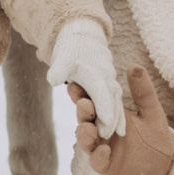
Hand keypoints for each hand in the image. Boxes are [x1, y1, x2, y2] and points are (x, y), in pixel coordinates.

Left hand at [43, 19, 121, 136]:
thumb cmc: (70, 51)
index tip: (107, 122)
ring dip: (117, 119)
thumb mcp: (62, 59)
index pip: (100, 92)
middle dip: (110, 118)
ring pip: (117, 103)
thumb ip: (58, 70)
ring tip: (115, 134)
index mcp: (94, 74)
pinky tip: (121, 130)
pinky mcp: (112, 87)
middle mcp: (106, 79)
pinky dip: (121, 116)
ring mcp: (111, 83)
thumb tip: (52, 79)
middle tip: (106, 135)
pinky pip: (118, 103)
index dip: (103, 107)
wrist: (83, 39)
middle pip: (111, 101)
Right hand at [70, 66, 173, 174]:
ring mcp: (100, 148)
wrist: (161, 166)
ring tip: (87, 127)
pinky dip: (99, 156)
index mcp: (108, 113)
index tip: (77, 82)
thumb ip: (143, 91)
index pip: (92, 101)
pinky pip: (98, 162)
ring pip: (86, 140)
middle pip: (86, 119)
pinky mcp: (106, 166)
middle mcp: (100, 130)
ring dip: (84, 133)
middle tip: (83, 102)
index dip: (83, 93)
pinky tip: (104, 150)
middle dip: (83, 111)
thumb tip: (135, 65)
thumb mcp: (151, 111)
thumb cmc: (155, 136)